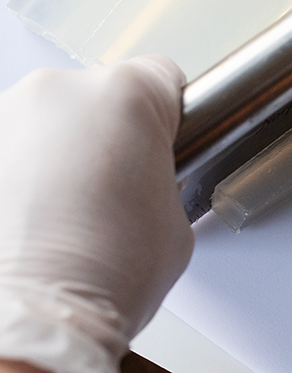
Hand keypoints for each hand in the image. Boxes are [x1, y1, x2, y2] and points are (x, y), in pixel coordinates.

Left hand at [0, 57, 192, 372]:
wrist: (36, 314)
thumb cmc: (107, 270)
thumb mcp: (176, 215)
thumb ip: (162, 174)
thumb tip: (141, 178)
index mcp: (127, 94)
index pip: (161, 75)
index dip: (167, 113)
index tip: (160, 140)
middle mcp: (59, 90)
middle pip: (98, 96)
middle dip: (107, 136)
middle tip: (112, 189)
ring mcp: (5, 113)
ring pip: (48, 121)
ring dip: (57, 151)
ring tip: (63, 209)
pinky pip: (9, 146)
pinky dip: (17, 172)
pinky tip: (29, 214)